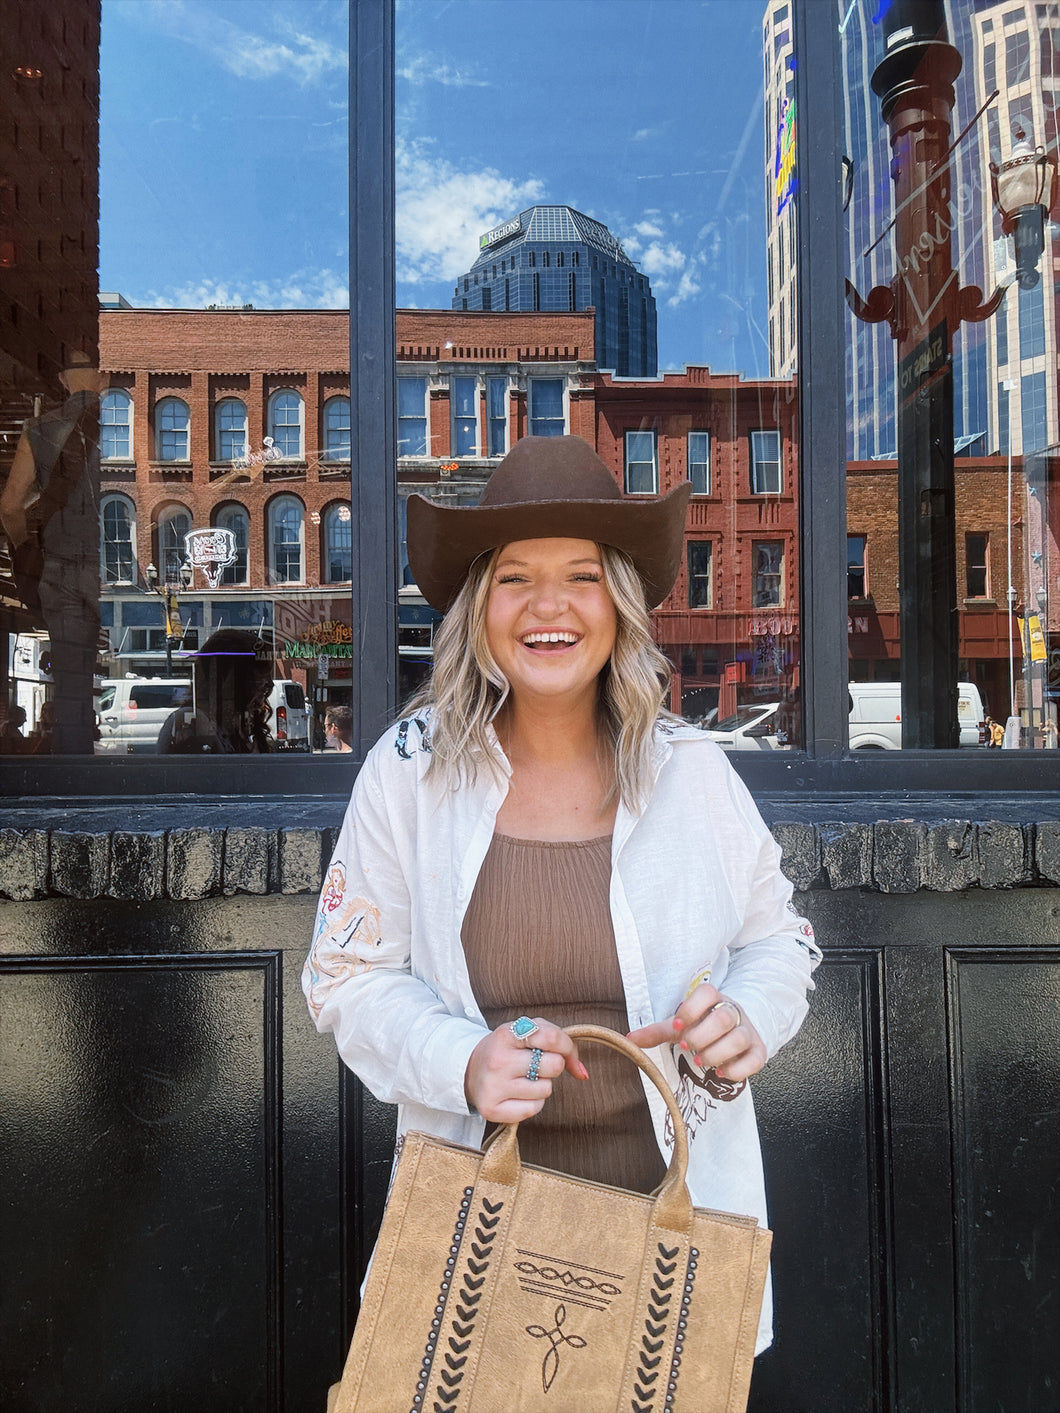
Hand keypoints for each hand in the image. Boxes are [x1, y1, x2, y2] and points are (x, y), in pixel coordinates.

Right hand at [464, 1016, 586, 1123]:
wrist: (469, 1070)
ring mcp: (494, 1087)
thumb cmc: (507, 1049)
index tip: (562, 1050)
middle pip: (553, 1065)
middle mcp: (498, 1060)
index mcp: (506, 1034)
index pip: (551, 1037)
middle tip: (537, 1064)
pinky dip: (533, 1102)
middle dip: (553, 1065)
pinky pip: (534, 1109)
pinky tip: (518, 1094)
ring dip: (542, 1085)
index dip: (565, 1045)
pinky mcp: (492, 1110)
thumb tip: (582, 1073)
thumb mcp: (526, 1033)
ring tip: (524, 1079)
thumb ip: (558, 1041)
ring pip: (546, 1089)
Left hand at [627, 983, 766, 1083]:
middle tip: (687, 1048)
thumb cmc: (703, 1025)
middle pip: (724, 1017)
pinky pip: (755, 1060)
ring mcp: (748, 1030)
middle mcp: (734, 1011)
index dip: (691, 1009)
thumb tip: (629, 1039)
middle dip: (702, 1036)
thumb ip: (658, 1031)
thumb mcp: (681, 1025)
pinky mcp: (759, 1051)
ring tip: (701, 1061)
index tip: (677, 1027)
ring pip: (739, 1038)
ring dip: (716, 1053)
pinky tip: (721, 1072)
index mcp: (714, 999)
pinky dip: (737, 1069)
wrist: (736, 1029)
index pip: (707, 993)